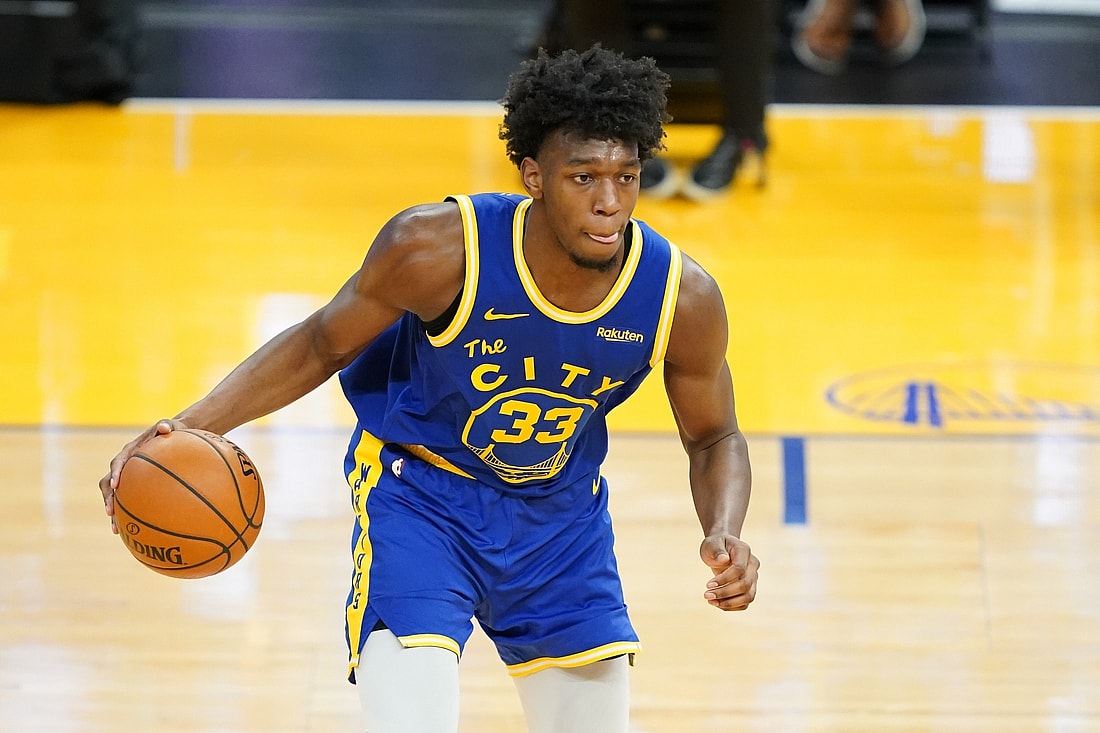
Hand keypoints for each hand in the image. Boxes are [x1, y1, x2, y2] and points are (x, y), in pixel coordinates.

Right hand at [98, 419, 187, 533]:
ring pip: (113, 496)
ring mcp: (127, 477)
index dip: (115, 474)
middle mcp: (124, 466)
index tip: (116, 485)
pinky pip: (127, 502)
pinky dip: (127, 515)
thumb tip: (165, 427)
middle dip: (107, 498)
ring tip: (116, 529)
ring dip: (113, 512)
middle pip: (108, 484)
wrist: (172, 436)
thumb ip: (166, 425)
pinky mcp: (134, 487)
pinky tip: (133, 531)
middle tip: (110, 512)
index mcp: (129, 452)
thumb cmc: (172, 431)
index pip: (118, 463)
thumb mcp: (171, 426)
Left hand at [700, 535, 758, 610]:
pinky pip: (744, 603)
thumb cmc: (716, 545)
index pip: (739, 569)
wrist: (722, 548)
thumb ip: (716, 550)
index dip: (724, 579)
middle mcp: (753, 565)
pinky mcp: (750, 588)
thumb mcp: (711, 544)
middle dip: (725, 593)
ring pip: (748, 597)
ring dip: (729, 603)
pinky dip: (731, 606)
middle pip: (745, 585)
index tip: (708, 584)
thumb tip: (723, 560)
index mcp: (744, 551)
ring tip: (711, 601)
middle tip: (706, 595)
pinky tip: (717, 603)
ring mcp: (753, 577)